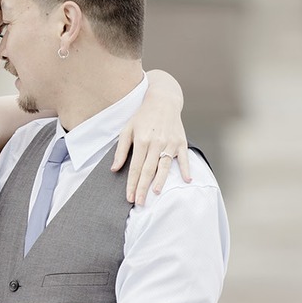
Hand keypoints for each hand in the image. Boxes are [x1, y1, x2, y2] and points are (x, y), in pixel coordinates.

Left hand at [112, 69, 190, 203]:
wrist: (163, 100)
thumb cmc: (143, 117)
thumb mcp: (127, 129)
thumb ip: (121, 150)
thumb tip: (114, 169)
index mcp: (142, 140)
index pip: (135, 167)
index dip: (132, 184)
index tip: (130, 197)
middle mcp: (156, 142)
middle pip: (148, 170)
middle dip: (143, 188)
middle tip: (140, 203)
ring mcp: (170, 143)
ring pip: (164, 166)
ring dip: (160, 180)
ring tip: (155, 193)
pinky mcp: (181, 142)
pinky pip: (184, 158)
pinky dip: (186, 169)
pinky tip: (187, 180)